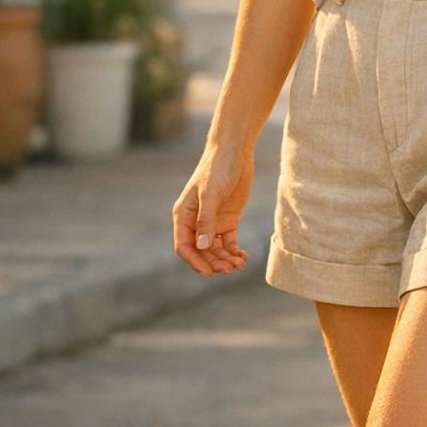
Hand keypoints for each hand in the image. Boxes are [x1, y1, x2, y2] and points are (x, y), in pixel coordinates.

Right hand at [172, 147, 253, 276]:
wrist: (235, 153)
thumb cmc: (217, 169)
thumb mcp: (210, 194)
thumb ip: (206, 220)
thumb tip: (203, 247)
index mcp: (184, 216)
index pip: (184, 246)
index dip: (195, 261)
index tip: (208, 273)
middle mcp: (196, 222)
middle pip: (202, 252)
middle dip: (214, 262)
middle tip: (230, 268)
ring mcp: (212, 222)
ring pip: (216, 250)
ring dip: (225, 259)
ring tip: (239, 263)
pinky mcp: (228, 221)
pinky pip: (229, 243)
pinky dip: (234, 252)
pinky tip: (243, 257)